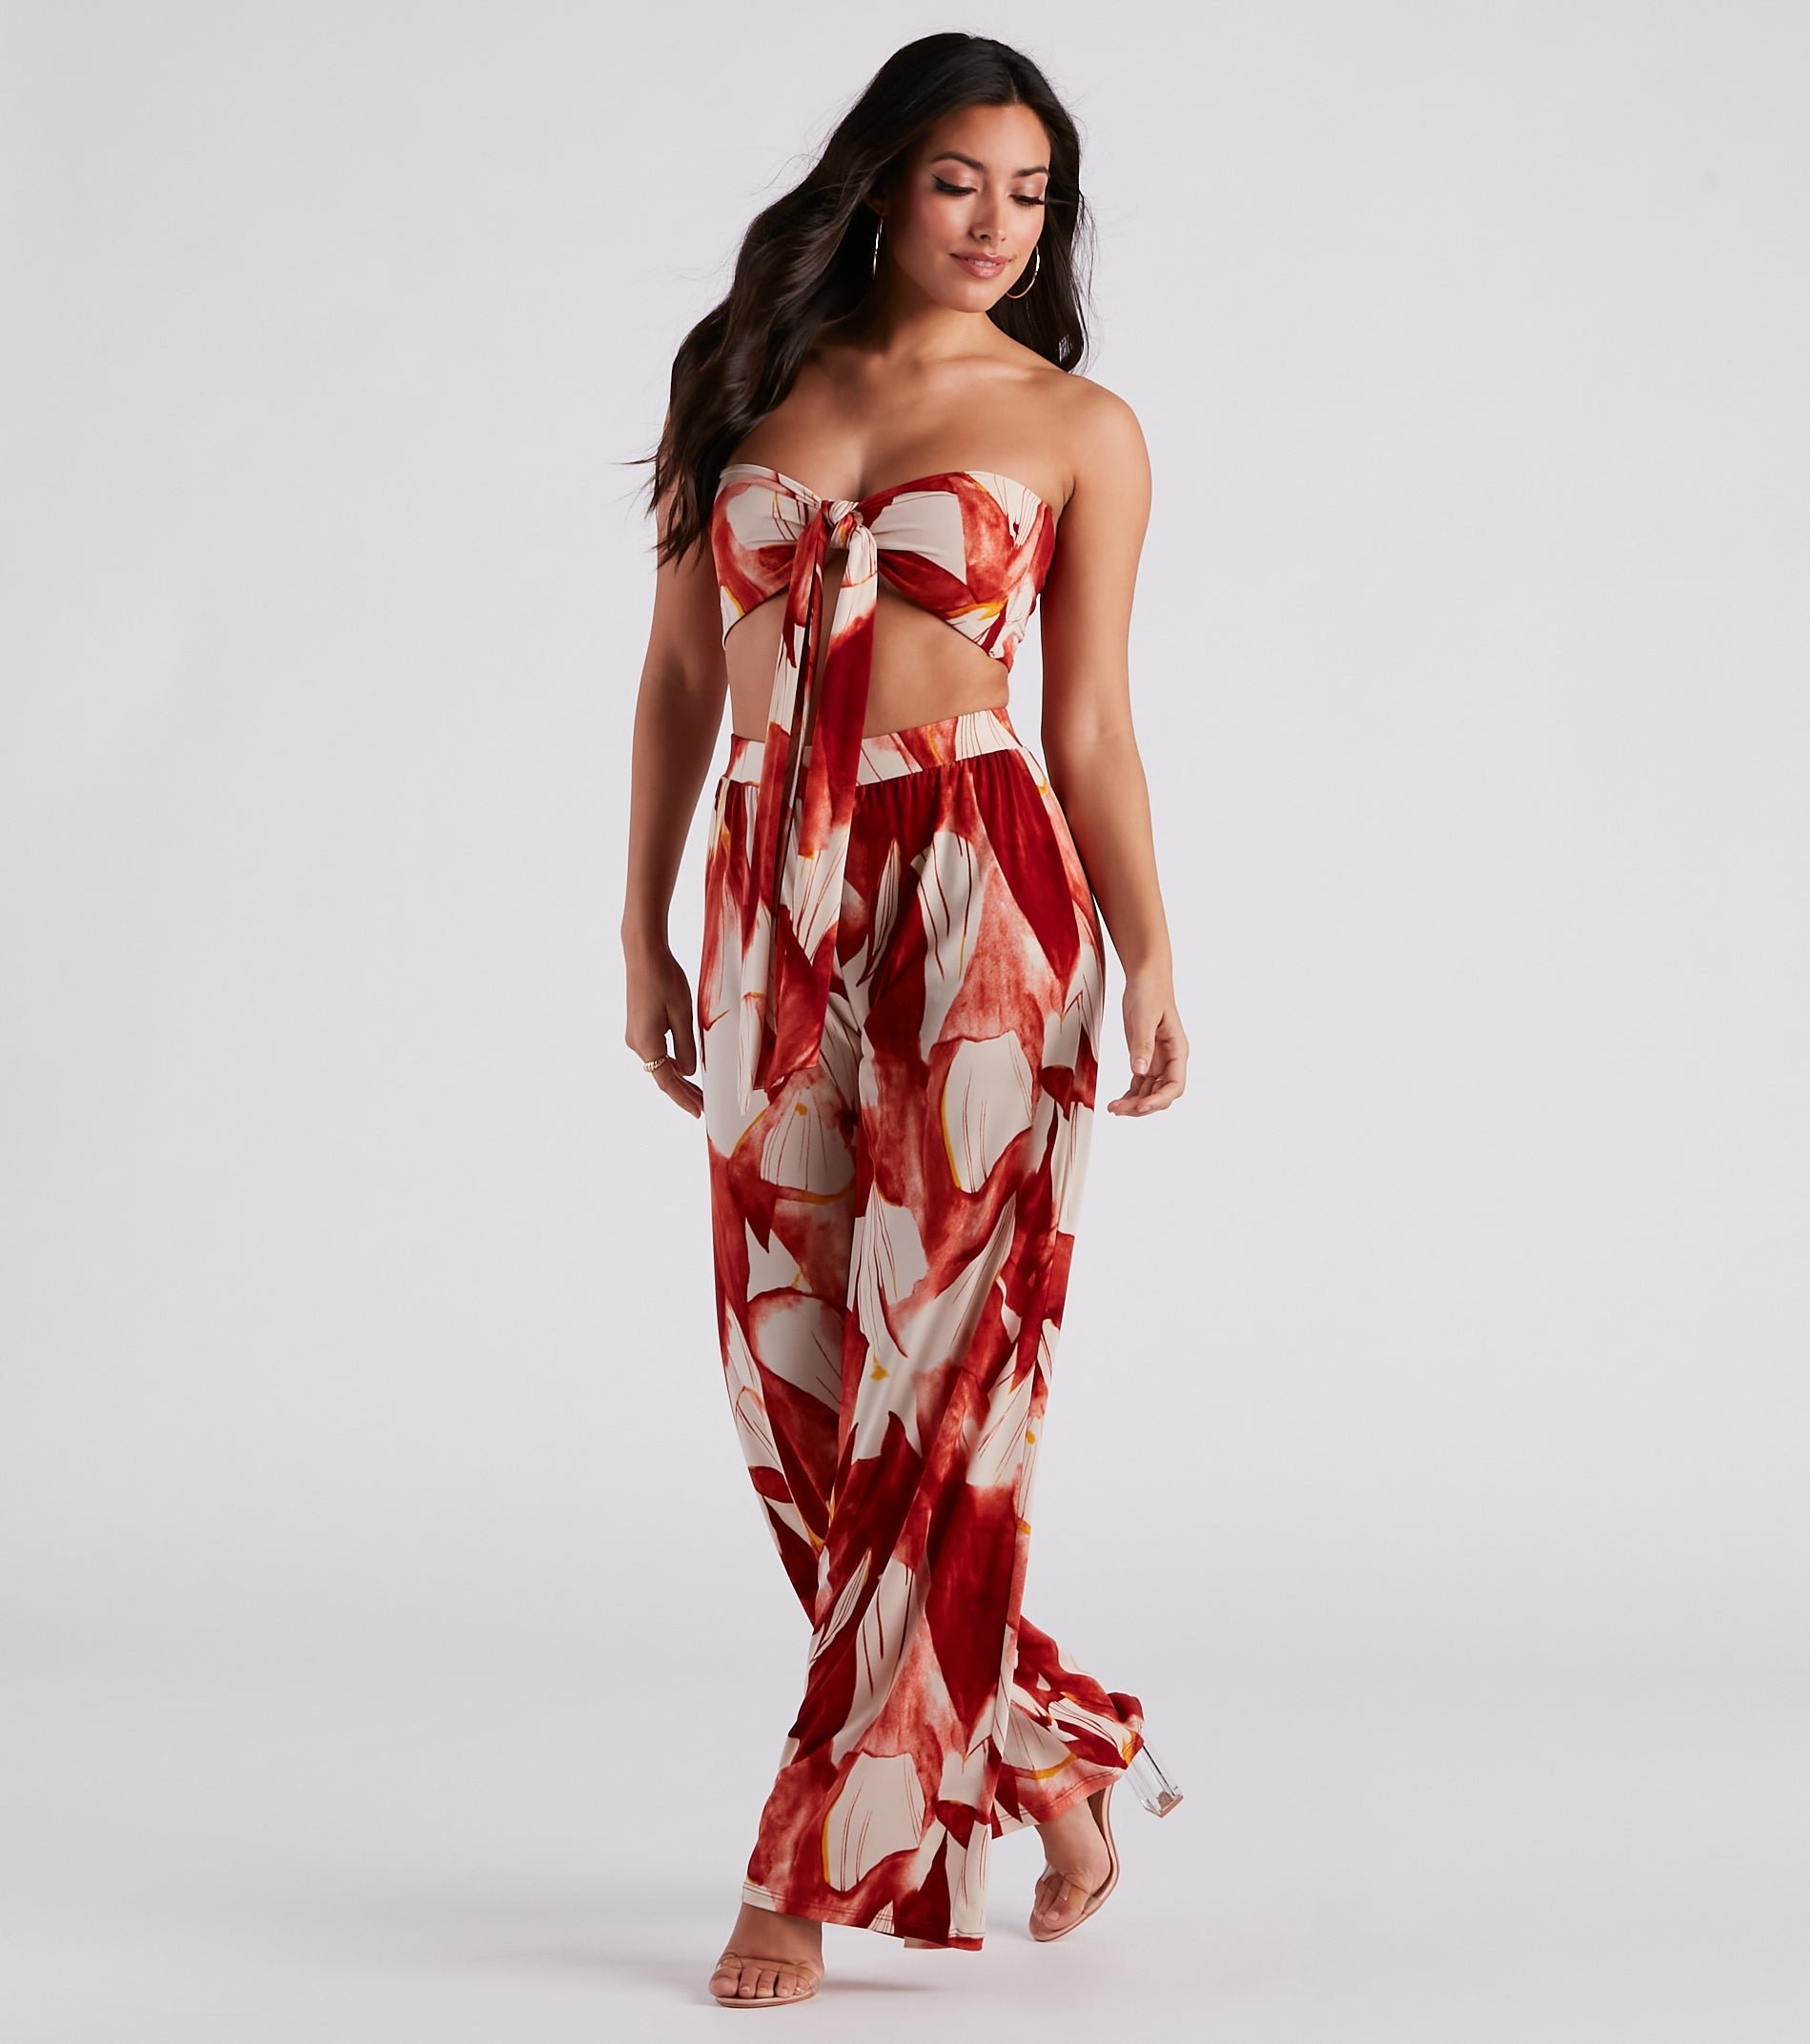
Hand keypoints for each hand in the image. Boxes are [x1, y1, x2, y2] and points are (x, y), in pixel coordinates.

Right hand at [625, 939, 703, 1117]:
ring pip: (659, 1064)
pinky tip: (684, 1065)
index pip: (667, 1082)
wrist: (643, 953)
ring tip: (698, 1090)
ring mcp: (635, 1034)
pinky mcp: (638, 1025)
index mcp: (647, 1044)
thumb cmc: (664, 979)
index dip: (684, 1099)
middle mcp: (637, 1043)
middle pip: (662, 1076)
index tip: (698, 1113)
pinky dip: (671, 1061)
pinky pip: (656, 1051)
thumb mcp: (682, 1015)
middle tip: (702, 1107)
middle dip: (683, 1092)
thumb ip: (687, 1047)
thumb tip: (688, 1071)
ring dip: (678, 1077)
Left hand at [1106, 969, 1186, 1115]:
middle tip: (1119, 1110)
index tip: (1140, 1106)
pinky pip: (1139, 1083)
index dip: (1159, 1100)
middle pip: (1161, 1094)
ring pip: (1149, 1092)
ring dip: (1133, 1103)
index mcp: (1177, 1050)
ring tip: (1113, 1108)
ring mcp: (1157, 1060)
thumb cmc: (1150, 992)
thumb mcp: (1144, 1018)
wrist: (1145, 978)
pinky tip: (1117, 1101)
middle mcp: (1170, 1059)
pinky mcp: (1143, 1057)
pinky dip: (1129, 1094)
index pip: (1175, 1085)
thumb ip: (1142, 1045)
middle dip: (1142, 1105)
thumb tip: (1140, 1071)